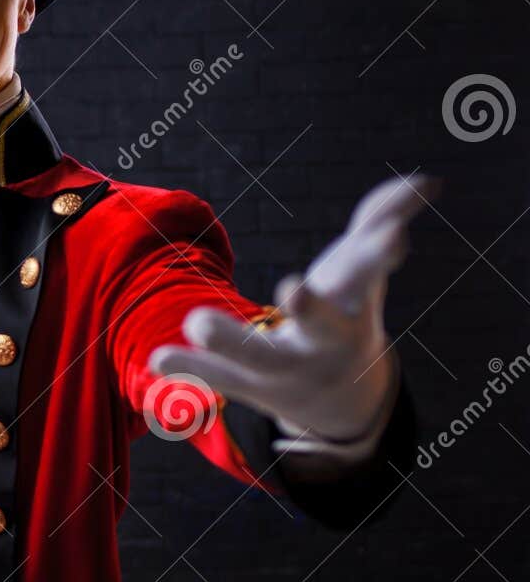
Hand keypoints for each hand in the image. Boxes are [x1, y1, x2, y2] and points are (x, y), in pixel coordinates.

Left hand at [149, 173, 438, 442]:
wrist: (341, 399)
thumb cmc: (348, 314)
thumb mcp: (365, 271)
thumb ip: (382, 220)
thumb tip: (425, 182)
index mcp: (354, 308)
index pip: (368, 278)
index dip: (379, 257)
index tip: (394, 237)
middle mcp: (324, 343)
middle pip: (319, 325)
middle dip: (310, 308)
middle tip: (294, 287)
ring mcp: (286, 368)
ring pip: (259, 358)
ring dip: (230, 340)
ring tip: (195, 319)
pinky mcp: (250, 386)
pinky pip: (218, 379)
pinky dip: (188, 372)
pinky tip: (155, 359)